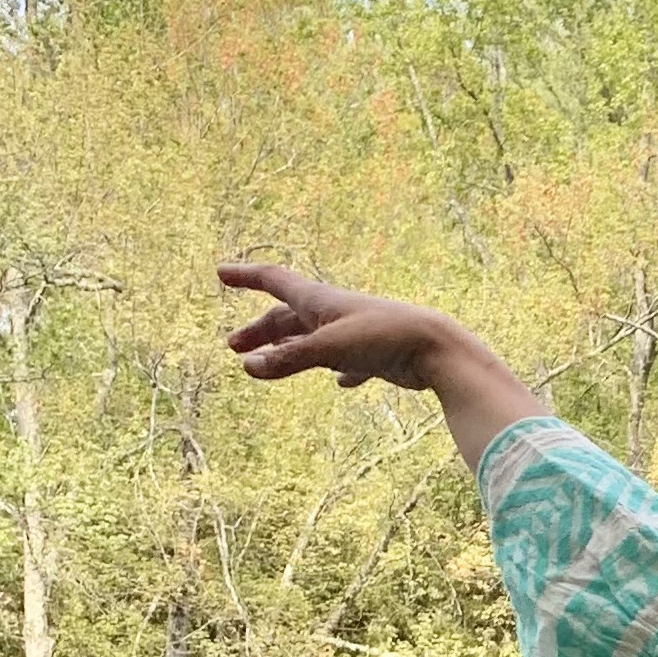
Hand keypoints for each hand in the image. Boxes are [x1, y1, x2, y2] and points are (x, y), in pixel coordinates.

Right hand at [219, 260, 461, 393]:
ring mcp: (354, 335)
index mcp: (319, 301)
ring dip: (288, 349)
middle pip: (287, 318)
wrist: (436, 348)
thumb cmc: (383, 338)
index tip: (220, 273)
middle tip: (235, 347)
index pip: (273, 281)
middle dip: (260, 331)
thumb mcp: (329, 348)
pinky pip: (350, 363)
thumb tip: (248, 368)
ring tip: (269, 362)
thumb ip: (289, 360)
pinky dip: (340, 371)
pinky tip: (341, 383)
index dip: (245, 276)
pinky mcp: (375, 357)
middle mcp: (334, 313)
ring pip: (313, 340)